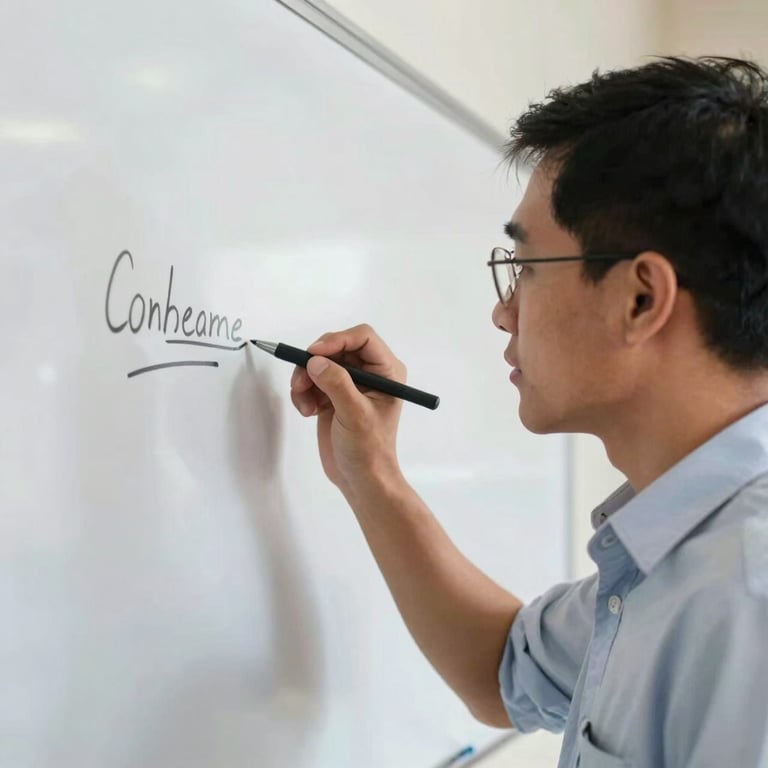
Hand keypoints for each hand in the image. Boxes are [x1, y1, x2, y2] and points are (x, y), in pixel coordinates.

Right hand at [289, 324, 405, 493]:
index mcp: (387, 372)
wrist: (360, 478)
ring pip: (320, 363)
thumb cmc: (369, 450)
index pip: (362, 337)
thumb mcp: (355, 414)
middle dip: (315, 363)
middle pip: (336, 348)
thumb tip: (315, 361)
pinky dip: (304, 392)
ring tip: (304, 403)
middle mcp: (370, 373)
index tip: (314, 354)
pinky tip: (307, 411)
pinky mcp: (332, 396)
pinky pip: (311, 380)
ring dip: (305, 380)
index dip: (337, 340)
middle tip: (301, 382)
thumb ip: (337, 384)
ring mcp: (350, 384)